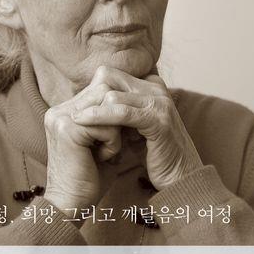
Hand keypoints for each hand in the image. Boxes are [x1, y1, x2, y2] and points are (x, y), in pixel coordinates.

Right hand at [43, 76, 122, 212]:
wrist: (72, 206)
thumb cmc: (91, 177)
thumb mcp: (103, 141)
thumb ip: (111, 119)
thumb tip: (136, 99)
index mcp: (65, 111)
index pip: (102, 89)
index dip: (117, 110)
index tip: (123, 134)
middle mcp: (59, 110)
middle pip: (105, 89)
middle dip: (119, 117)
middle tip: (116, 143)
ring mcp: (60, 118)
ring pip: (108, 103)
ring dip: (116, 129)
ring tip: (107, 151)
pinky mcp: (67, 130)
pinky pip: (106, 125)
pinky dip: (113, 143)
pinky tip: (103, 158)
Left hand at [71, 66, 202, 191]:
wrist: (181, 179)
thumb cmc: (153, 155)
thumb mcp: (132, 127)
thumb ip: (116, 110)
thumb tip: (84, 100)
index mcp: (150, 85)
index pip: (110, 75)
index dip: (91, 92)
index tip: (76, 111)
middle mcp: (156, 88)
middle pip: (108, 77)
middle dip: (87, 97)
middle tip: (72, 115)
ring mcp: (159, 102)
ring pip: (111, 94)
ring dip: (91, 112)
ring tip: (76, 125)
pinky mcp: (158, 119)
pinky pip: (121, 112)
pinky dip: (99, 117)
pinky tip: (82, 122)